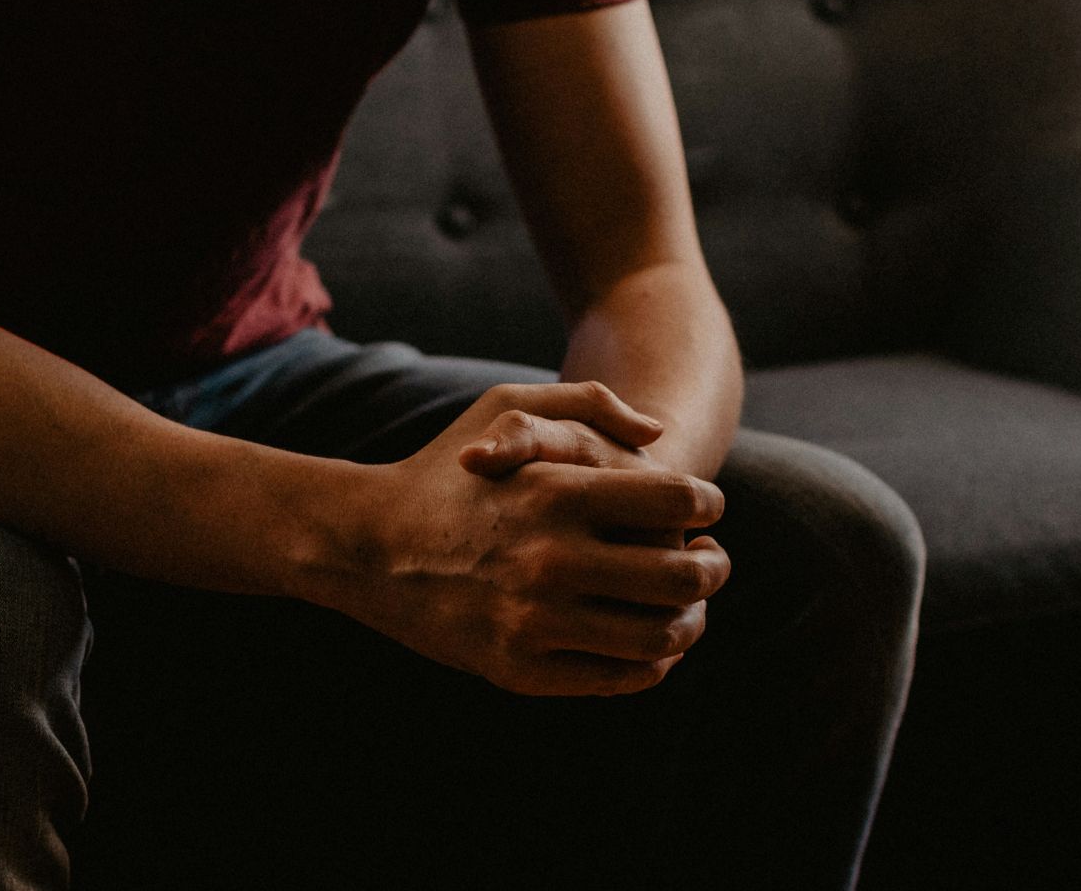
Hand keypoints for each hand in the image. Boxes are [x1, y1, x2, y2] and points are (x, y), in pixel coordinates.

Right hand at [307, 385, 729, 696]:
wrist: (366, 544)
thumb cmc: (443, 468)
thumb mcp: (503, 405)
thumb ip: (587, 403)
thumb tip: (659, 434)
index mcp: (554, 492)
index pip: (676, 503)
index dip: (708, 506)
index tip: (707, 512)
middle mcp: (548, 559)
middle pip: (682, 576)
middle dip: (714, 568)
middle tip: (712, 562)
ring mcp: (534, 621)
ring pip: (660, 636)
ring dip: (692, 622)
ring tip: (689, 608)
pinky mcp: (519, 669)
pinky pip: (619, 677)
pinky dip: (652, 664)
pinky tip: (650, 644)